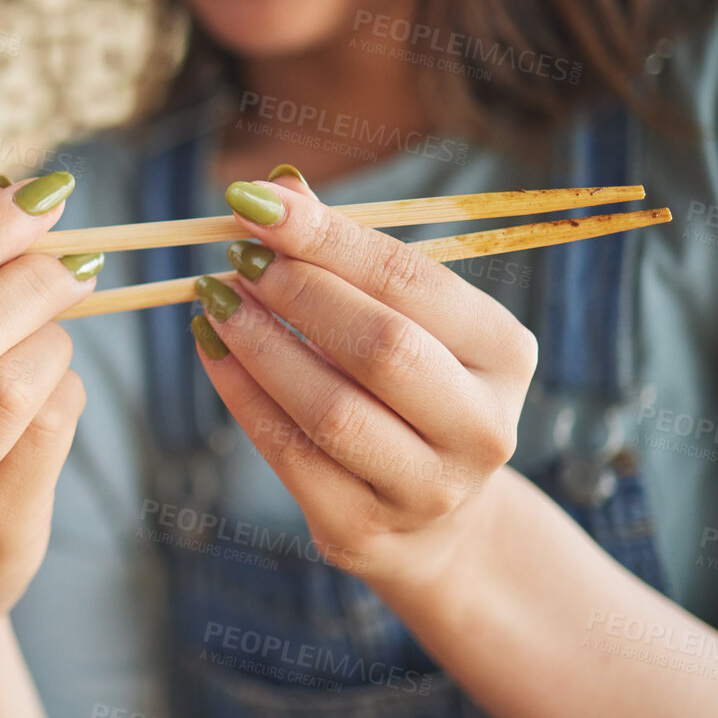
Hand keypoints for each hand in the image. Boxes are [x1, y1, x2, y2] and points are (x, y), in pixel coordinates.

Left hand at [190, 166, 538, 596]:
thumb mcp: (403, 323)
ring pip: (330, 410)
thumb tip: (276, 186)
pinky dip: (241, 397)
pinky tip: (213, 353)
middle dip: (297, 293)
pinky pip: (289, 456)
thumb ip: (346, 258)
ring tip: (213, 299)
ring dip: (259, 346)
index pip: (413, 282)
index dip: (328, 238)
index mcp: (505, 354)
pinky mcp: (362, 531)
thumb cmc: (407, 395)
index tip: (254, 203)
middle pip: (381, 348)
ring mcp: (426, 488)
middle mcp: (481, 426)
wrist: (430, 525)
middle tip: (235, 258)